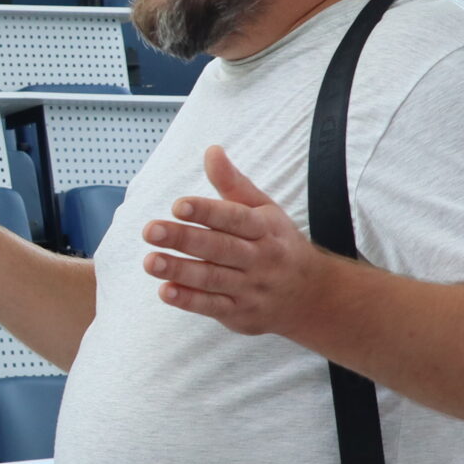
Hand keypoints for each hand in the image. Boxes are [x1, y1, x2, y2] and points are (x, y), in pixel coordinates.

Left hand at [140, 146, 335, 336]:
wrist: (313, 294)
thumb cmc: (278, 243)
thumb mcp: (264, 210)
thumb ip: (233, 184)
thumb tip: (211, 151)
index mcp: (265, 229)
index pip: (234, 218)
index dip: (207, 211)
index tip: (179, 205)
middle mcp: (260, 258)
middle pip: (219, 248)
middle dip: (184, 239)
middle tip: (150, 230)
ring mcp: (251, 288)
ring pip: (213, 278)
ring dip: (180, 271)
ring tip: (150, 261)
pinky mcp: (241, 313)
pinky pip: (213, 307)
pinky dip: (189, 301)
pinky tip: (165, 291)